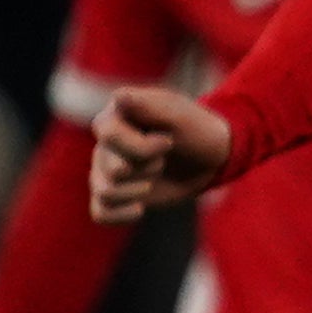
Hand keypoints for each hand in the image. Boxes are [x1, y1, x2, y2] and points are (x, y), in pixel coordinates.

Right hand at [88, 87, 233, 221]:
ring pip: (105, 191)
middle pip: (113, 168)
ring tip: (154, 179)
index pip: (109, 135)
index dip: (143, 146)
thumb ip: (148, 106)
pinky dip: (120, 216)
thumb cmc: (195, 129)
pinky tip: (141, 208)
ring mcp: (105, 169)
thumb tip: (118, 97)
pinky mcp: (115, 194)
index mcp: (114, 117)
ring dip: (138, 190)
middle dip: (148, 167)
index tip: (168, 141)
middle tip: (164, 159)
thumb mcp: (179, 114)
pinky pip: (100, 213)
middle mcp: (104, 144)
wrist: (210, 156)